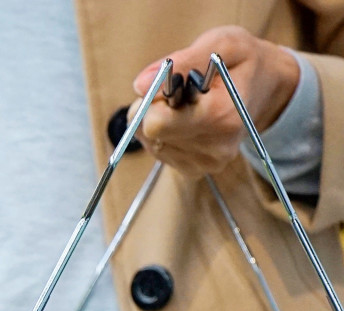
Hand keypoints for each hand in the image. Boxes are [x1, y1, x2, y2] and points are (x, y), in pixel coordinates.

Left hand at [130, 26, 299, 177]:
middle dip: (154, 108)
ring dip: (159, 119)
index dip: (154, 99)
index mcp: (222, 116)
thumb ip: (182, 61)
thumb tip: (140, 84)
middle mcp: (215, 147)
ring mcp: (206, 162)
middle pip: (148, 133)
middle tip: (180, 92)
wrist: (268, 88)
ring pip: (150, 142)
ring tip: (187, 104)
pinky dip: (164, 133)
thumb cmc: (243, 61)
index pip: (156, 123)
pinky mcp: (196, 170)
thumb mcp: (222, 44)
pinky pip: (158, 150)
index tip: (173, 83)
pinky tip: (186, 120)